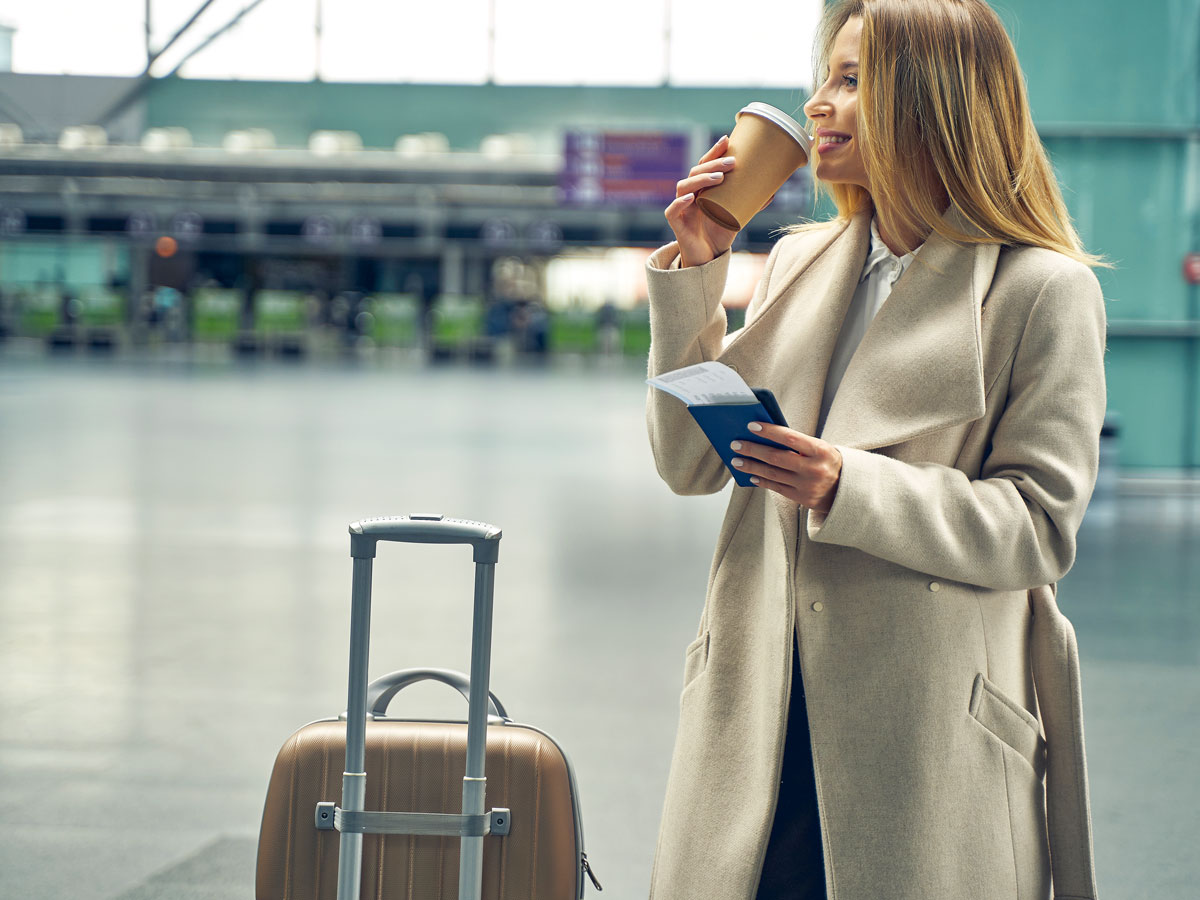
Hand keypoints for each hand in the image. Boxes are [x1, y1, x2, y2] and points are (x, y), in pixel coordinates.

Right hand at [663, 135, 738, 267]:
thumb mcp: (737, 216)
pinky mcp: (676, 224)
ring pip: (683, 186)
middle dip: (713, 164)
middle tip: (732, 162)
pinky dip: (680, 203)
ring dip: (701, 179)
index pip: (705, 165)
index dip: (714, 151)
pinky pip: (673, 210)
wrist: (708, 259)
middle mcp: (689, 194)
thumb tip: (773, 191)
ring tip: (719, 177)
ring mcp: (681, 208)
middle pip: (696, 172)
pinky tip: (691, 198)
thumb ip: (750, 204)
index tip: (728, 139)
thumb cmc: (720, 234)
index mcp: (702, 189)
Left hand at [729, 422, 842, 513]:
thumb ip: (797, 443)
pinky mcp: (802, 499)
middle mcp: (814, 469)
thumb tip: (764, 437)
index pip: (791, 438)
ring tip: (736, 460)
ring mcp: (808, 486)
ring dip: (751, 466)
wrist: (847, 489)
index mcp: (821, 451)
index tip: (751, 426)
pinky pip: (776, 488)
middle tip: (736, 444)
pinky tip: (750, 474)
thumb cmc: (826, 461)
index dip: (770, 431)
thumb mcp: (819, 448)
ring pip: (773, 474)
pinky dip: (762, 480)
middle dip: (753, 450)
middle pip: (776, 458)